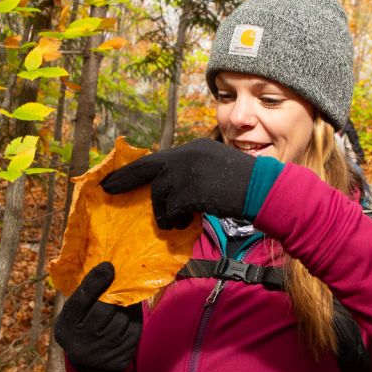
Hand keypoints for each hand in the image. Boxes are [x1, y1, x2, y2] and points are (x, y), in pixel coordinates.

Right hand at [53, 262, 141, 371]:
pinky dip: (135, 317)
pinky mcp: (119, 359)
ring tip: (128, 295)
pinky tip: (133, 310)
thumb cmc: (81, 328)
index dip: (94, 282)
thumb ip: (83, 296)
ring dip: (127, 305)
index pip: (80, 300)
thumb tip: (105, 268)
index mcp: (66, 327)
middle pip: (104, 310)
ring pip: (122, 320)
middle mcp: (81, 342)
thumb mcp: (72, 315)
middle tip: (123, 280)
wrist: (90, 365)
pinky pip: (133, 331)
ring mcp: (101, 353)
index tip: (108, 266)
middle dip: (115, 293)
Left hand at [101, 138, 255, 229]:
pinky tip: (188, 223)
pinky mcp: (190, 190)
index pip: (157, 158)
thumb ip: (193, 173)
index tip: (114, 177)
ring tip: (179, 221)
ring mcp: (188, 171)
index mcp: (194, 148)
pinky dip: (176, 220)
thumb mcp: (216, 168)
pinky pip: (171, 210)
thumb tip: (168, 190)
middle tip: (107, 188)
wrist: (264, 190)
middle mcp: (188, 155)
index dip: (135, 169)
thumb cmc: (246, 185)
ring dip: (165, 213)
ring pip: (160, 195)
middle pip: (148, 168)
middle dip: (125, 180)